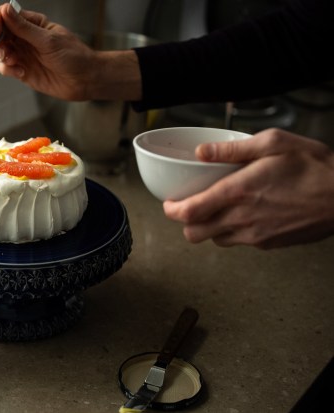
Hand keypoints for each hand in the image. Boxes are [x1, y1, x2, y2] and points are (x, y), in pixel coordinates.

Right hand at [0, 3, 141, 101]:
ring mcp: (23, 54)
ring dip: (1, 57)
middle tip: (5, 53)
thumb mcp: (48, 40)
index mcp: (32, 23)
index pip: (6, 16)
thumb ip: (24, 28)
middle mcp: (25, 37)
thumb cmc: (74, 56)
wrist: (84, 80)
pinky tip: (21, 73)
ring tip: (14, 63)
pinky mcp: (22, 71)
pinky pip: (5, 68)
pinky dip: (7, 70)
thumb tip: (5, 10)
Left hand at [163, 128, 333, 248]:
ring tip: (218, 208)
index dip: (171, 210)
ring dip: (208, 227)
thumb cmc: (315, 167)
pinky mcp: (268, 244)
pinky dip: (231, 231)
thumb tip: (200, 152)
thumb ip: (231, 150)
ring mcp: (255, 236)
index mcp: (238, 192)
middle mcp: (242, 219)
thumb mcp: (274, 144)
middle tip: (190, 207)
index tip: (169, 203)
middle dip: (185, 223)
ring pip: (214, 241)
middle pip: (194, 235)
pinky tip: (244, 213)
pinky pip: (238, 242)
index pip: (189, 212)